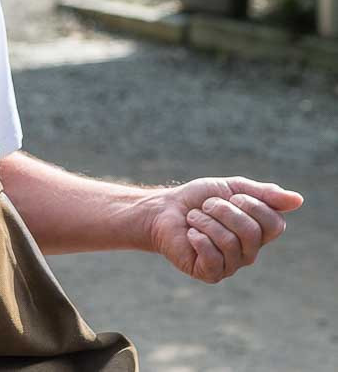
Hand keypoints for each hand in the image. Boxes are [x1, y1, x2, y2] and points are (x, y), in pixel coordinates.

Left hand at [146, 176, 302, 283]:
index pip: (275, 224)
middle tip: (206, 206)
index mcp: (259, 232)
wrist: (164, 210)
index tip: (230, 196)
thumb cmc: (198, 199)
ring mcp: (231, 265)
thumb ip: (264, 194)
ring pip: (229, 242)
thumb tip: (298, 200)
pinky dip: (197, 238)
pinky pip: (213, 257)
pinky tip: (190, 235)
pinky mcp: (210, 274)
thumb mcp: (231, 188)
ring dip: (205, 221)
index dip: (251, 204)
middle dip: (222, 210)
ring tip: (194, 218)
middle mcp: (250, 252)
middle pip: (251, 232)